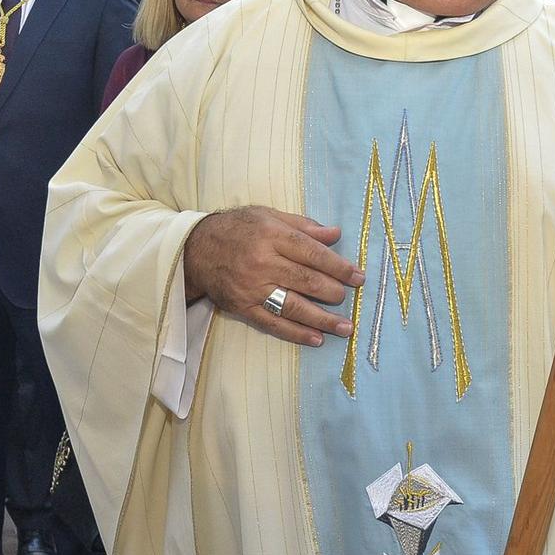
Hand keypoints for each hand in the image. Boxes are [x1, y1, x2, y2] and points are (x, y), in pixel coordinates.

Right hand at [182, 206, 363, 348]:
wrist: (196, 249)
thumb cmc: (237, 229)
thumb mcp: (268, 216)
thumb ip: (303, 225)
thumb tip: (336, 234)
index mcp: (271, 235)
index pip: (313, 253)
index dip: (339, 267)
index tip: (358, 277)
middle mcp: (262, 262)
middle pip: (306, 280)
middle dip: (333, 292)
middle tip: (350, 298)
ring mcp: (252, 288)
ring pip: (293, 306)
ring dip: (323, 319)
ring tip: (345, 328)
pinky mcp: (243, 307)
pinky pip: (273, 324)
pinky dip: (296, 333)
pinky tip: (316, 338)